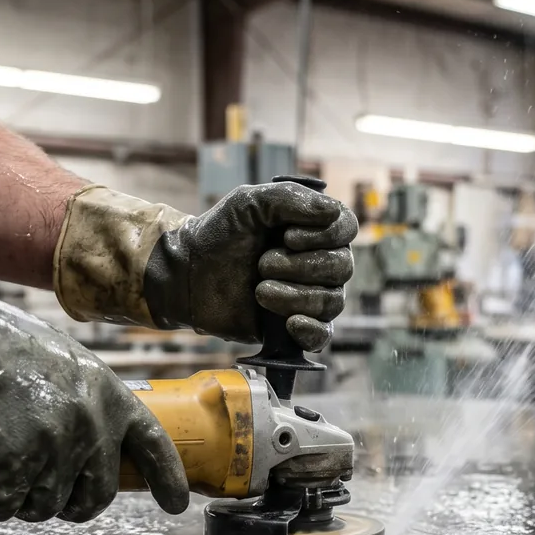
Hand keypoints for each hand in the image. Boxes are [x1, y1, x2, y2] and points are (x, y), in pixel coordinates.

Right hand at [0, 297, 188, 521]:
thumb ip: (85, 398)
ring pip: (48, 505)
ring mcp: (54, 448)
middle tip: (52, 500)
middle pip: (97, 494)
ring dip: (25, 501)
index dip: (167, 479)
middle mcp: (91, 426)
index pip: (152, 445)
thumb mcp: (63, 360)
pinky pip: (7, 506)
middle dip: (74, 505)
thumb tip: (90, 435)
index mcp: (109, 396)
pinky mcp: (14, 466)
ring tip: (2, 476)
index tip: (175, 504)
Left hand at [143, 182, 357, 349]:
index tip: (288, 236)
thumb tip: (332, 212)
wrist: (187, 273)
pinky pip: (323, 336)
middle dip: (302, 266)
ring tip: (259, 289)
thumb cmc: (218, 233)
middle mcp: (318, 261)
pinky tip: (290, 323)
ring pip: (332, 301)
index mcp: (312, 228)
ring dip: (296, 295)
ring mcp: (308, 295)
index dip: (326, 234)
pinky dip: (312, 330)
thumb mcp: (249, 202)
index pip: (346, 228)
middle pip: (341, 267)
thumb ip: (290, 198)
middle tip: (262, 264)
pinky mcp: (293, 327)